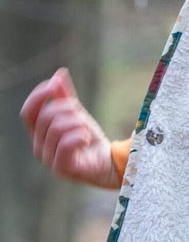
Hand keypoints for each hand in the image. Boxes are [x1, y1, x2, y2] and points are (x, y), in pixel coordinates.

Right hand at [20, 67, 119, 188]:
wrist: (107, 161)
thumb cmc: (88, 138)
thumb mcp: (77, 114)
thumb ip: (65, 96)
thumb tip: (59, 74)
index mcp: (38, 133)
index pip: (28, 112)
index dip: (39, 96)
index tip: (54, 85)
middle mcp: (39, 146)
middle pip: (45, 118)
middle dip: (65, 109)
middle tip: (80, 111)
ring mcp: (49, 159)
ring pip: (56, 130)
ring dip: (76, 122)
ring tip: (86, 127)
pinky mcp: (62, 168)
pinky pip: (65, 145)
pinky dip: (79, 136)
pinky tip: (87, 138)